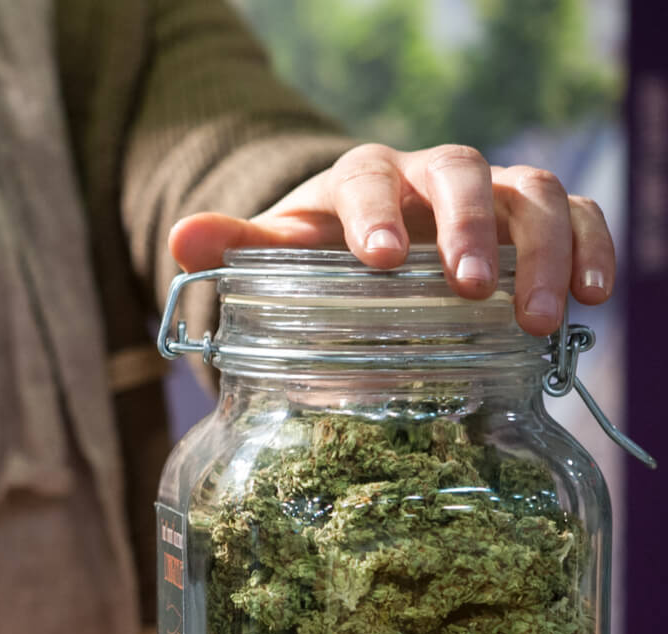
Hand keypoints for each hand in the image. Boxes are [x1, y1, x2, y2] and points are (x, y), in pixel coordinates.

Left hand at [168, 143, 614, 337]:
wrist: (371, 242)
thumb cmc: (322, 250)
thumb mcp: (280, 251)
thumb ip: (238, 248)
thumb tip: (181, 238)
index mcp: (363, 178)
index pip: (368, 178)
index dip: (375, 213)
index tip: (379, 260)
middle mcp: (433, 176)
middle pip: (463, 174)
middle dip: (471, 230)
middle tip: (470, 291)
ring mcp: (492, 194)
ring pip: (533, 192)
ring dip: (544, 251)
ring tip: (542, 318)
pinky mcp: (536, 220)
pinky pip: (580, 215)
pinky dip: (593, 247)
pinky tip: (594, 299)